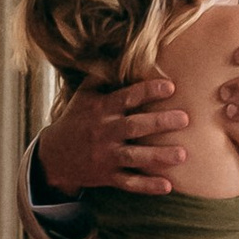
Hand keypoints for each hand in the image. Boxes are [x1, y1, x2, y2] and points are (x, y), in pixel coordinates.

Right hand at [38, 77, 188, 198]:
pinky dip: (147, 185)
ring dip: (158, 156)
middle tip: (185, 118)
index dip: (148, 91)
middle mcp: (104, 132)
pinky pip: (129, 182)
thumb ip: (104, 76)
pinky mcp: (107, 176)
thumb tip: (124, 53)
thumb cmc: (76, 119)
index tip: (170, 86)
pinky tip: (167, 186)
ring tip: (182, 155)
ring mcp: (106, 156)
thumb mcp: (84, 95)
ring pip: (134, 156)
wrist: (53, 156)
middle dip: (159, 123)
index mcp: (101, 109)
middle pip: (134, 126)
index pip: (126, 97)